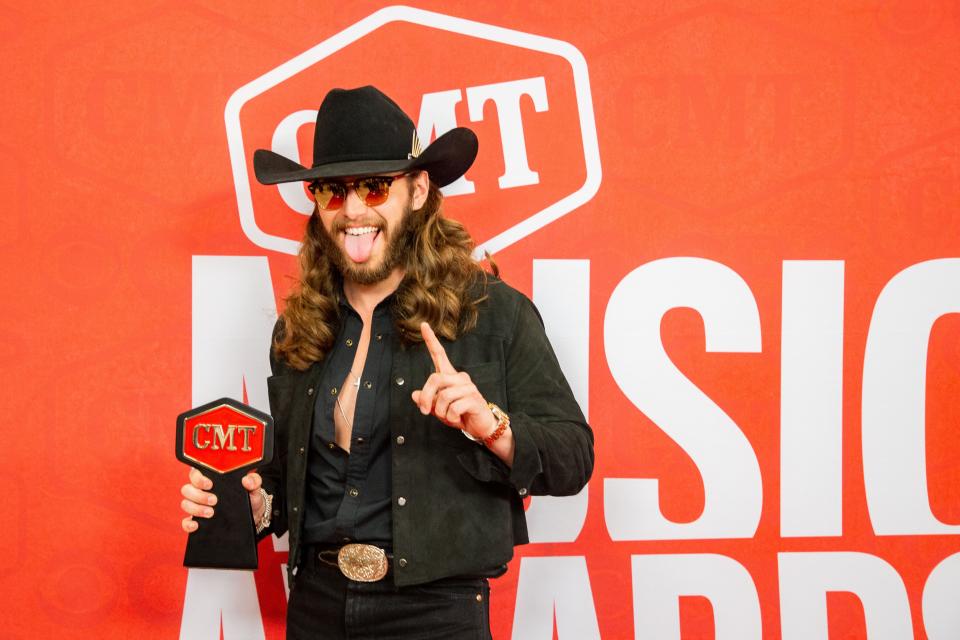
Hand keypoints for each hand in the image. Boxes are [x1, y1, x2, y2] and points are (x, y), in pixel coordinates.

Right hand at [180, 467, 262, 532]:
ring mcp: (198, 505)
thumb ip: (254, 481)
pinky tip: (196, 525)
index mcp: (212, 478)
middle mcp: (202, 491)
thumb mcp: (254, 487)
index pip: (196, 473)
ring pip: (185, 504)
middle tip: (214, 500)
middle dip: (199, 495)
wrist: (254, 515)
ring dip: (195, 508)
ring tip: (211, 513)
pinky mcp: (199, 520)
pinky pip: (186, 522)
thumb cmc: (250, 496)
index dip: (198, 478)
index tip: (210, 484)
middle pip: (187, 489)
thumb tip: (246, 480)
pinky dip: (188, 524)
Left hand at [411, 322, 496, 439]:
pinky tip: (457, 419)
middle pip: (435, 379)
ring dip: (440, 412)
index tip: (423, 325)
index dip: (431, 340)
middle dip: (426, 397)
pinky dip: (451, 417)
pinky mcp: (474, 399)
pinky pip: (454, 407)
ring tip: (447, 417)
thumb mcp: (439, 409)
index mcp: (450, 376)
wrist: (480, 426)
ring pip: (443, 396)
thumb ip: (427, 401)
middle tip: (425, 411)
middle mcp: (460, 378)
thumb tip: (414, 395)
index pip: (439, 354)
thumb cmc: (460, 415)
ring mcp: (468, 388)